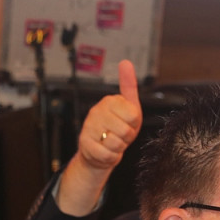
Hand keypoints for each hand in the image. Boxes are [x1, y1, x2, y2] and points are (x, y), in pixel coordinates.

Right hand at [57, 59, 142, 215]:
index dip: (134, 123)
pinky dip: (112, 157)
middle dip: (127, 137)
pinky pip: (108, 155)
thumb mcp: (129, 107)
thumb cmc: (118, 128)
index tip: (127, 122)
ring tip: (112, 141)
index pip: (133, 114)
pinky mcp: (85, 144)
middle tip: (119, 134)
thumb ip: (129, 86)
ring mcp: (89, 128)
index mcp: (109, 101)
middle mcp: (96, 112)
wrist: (100, 151)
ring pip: (117, 143)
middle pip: (126, 131)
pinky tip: (106, 150)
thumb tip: (125, 62)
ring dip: (119, 147)